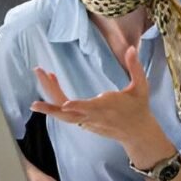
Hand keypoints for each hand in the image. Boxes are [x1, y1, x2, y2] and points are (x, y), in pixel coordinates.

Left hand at [30, 47, 155, 142]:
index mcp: (107, 108)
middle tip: (40, 77)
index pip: (90, 108)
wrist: (136, 132)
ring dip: (48, 100)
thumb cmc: (138, 107)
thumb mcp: (141, 87)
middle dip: (50, 99)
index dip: (78, 107)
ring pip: (63, 115)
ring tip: (41, 76)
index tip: (66, 105)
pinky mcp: (84, 123)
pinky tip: (52, 82)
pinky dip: (55, 100)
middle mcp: (93, 116)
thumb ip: (135, 67)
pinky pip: (65, 113)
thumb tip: (132, 48)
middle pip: (67, 112)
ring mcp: (86, 121)